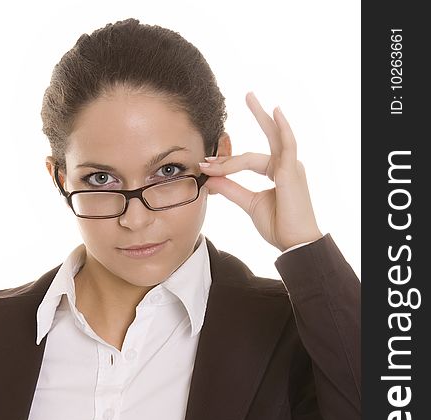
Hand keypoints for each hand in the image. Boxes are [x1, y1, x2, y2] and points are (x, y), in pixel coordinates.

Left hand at [199, 92, 322, 251]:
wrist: (294, 243)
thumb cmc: (279, 226)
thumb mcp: (250, 204)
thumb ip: (232, 189)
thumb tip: (212, 178)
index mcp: (279, 173)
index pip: (249, 160)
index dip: (227, 163)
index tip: (206, 166)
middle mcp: (287, 166)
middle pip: (269, 137)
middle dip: (258, 116)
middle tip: (247, 95)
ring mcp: (292, 167)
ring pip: (265, 146)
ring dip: (260, 118)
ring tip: (250, 98)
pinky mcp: (292, 172)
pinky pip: (286, 146)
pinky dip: (281, 128)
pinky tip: (274, 112)